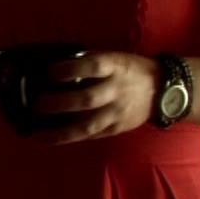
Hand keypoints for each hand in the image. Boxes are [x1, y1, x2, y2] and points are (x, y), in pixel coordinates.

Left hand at [27, 52, 159, 144]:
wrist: (162, 90)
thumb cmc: (130, 70)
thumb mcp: (115, 59)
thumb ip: (90, 63)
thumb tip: (55, 66)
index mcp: (116, 67)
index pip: (93, 66)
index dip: (72, 69)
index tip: (51, 72)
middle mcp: (117, 90)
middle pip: (87, 99)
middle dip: (60, 103)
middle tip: (37, 105)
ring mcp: (117, 112)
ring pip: (89, 124)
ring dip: (61, 131)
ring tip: (38, 133)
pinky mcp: (116, 128)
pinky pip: (93, 135)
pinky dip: (71, 138)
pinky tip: (52, 139)